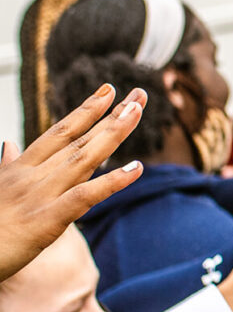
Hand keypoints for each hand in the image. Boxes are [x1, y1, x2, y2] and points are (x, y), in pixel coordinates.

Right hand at [0, 85, 146, 281]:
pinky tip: (137, 169)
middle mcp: (32, 176)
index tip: (108, 91)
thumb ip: (7, 166)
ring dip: (113, 134)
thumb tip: (9, 145)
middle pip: (79, 140)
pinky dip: (112, 182)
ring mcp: (40, 196)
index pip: (59, 133)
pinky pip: (85, 196)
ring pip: (84, 158)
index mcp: (20, 169)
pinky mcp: (47, 220)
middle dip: (111, 116)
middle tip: (139, 94)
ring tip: (137, 111)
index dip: (85, 111)